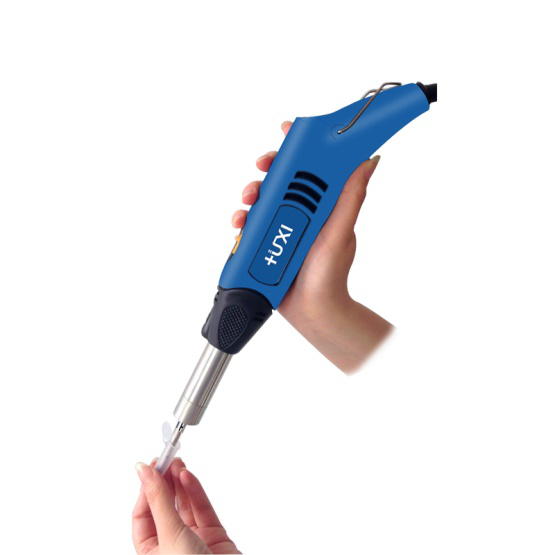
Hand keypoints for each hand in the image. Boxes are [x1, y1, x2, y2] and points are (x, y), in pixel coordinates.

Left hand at [132, 460, 239, 554]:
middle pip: (164, 507)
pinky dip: (196, 491)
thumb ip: (159, 501)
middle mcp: (171, 547)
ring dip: (180, 483)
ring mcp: (193, 540)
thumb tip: (144, 472)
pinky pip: (202, 508)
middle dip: (163, 482)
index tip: (148, 467)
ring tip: (176, 463)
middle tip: (164, 459)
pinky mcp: (214, 535)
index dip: (145, 490)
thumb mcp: (170, 535)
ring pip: (184, 505)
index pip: (143, 516)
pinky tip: (188, 476)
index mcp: (151, 554)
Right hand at [232, 121, 392, 372]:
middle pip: (282, 178)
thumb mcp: (342, 233)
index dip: (299, 146)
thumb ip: (350, 198)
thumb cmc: (330, 275)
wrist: (312, 311)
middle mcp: (302, 211)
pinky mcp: (265, 241)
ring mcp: (282, 226)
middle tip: (262, 167)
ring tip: (247, 204)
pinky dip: (242, 221)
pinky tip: (240, 225)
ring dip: (250, 194)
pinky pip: (250, 224)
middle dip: (268, 168)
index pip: (313, 166)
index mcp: (323, 204)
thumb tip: (367, 162)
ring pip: (262, 199)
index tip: (287, 131)